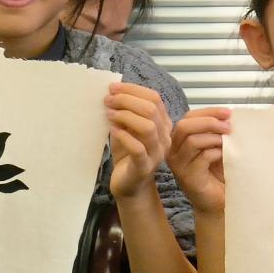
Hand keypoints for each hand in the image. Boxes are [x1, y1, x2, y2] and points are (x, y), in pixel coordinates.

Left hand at [105, 83, 171, 199]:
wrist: (129, 185)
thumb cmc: (127, 153)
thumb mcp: (127, 127)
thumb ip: (125, 111)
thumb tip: (112, 91)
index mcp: (163, 123)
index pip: (155, 98)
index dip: (133, 89)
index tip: (113, 87)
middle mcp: (164, 137)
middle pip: (151, 109)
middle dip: (127, 100)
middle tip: (108, 100)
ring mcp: (156, 153)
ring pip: (148, 127)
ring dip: (126, 116)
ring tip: (109, 114)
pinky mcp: (144, 167)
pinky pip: (138, 149)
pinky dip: (124, 136)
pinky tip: (113, 130)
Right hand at [167, 107, 230, 216]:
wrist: (219, 201)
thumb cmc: (218, 173)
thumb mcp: (217, 146)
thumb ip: (217, 131)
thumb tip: (228, 116)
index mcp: (180, 140)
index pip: (188, 117)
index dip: (208, 112)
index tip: (228, 112)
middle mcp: (174, 151)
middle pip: (184, 126)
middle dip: (208, 122)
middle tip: (228, 126)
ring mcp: (179, 165)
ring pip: (191, 140)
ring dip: (213, 137)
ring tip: (227, 141)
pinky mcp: (188, 177)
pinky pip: (201, 157)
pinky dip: (215, 152)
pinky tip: (223, 156)